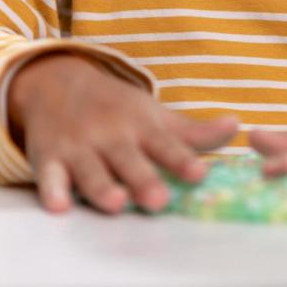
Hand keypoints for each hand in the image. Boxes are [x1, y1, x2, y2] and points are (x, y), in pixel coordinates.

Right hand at [7, 51, 238, 214]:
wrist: (57, 81)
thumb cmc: (116, 108)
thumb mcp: (154, 115)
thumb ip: (192, 132)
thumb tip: (238, 127)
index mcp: (140, 126)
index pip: (165, 145)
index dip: (182, 160)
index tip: (199, 174)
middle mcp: (111, 136)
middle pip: (129, 160)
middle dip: (143, 179)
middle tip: (159, 200)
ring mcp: (79, 147)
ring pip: (91, 171)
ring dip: (102, 187)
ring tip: (117, 203)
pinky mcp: (48, 158)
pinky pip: (48, 176)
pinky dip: (52, 189)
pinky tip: (57, 205)